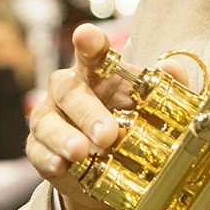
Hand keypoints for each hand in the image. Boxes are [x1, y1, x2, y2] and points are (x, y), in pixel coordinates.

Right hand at [25, 23, 191, 209]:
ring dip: (64, 137)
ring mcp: (49, 117)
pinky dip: (48, 157)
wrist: (115, 172)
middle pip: (69, 90)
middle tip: (107, 134)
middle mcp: (69, 89)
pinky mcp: (38, 147)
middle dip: (87, 112)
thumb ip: (168, 87)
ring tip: (81, 153)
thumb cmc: (133, 126)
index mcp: (97, 72)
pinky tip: (61, 166)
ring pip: (46, 120)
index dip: (89, 43)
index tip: (86, 36)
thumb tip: (172, 68)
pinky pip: (37, 150)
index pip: (92, 52)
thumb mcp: (155, 108)